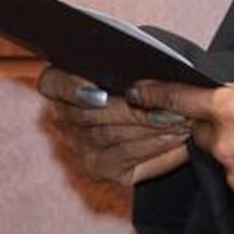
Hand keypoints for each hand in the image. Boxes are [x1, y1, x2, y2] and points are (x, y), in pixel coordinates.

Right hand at [40, 65, 190, 186]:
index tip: (101, 94)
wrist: (141, 113)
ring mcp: (81, 149)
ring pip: (114, 140)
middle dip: (134, 113)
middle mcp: (63, 120)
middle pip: (91, 117)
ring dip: (152, 130)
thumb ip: (124, 64)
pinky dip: (160, 149)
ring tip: (181, 120)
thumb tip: (150, 70)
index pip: (51, 83)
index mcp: (58, 84)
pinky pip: (133, 162)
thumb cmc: (130, 78)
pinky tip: (180, 138)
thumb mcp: (121, 65)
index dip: (72, 89)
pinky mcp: (104, 170)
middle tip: (169, 107)